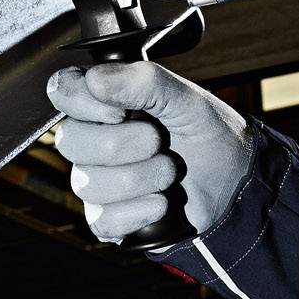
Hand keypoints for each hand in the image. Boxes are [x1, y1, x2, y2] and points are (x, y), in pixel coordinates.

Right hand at [46, 62, 253, 245]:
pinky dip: (140, 210)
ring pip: (88, 183)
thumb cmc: (209, 135)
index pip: (63, 91)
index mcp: (106, 103)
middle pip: (70, 141)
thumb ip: (144, 82)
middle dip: (125, 144)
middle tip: (159, 141)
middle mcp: (94, 141)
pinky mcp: (108, 219)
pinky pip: (102, 219)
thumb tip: (95, 78)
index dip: (84, 101)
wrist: (236, 185)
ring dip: (141, 178)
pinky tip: (162, 203)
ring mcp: (98, 182)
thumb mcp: (187, 100)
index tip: (122, 111)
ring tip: (170, 172)